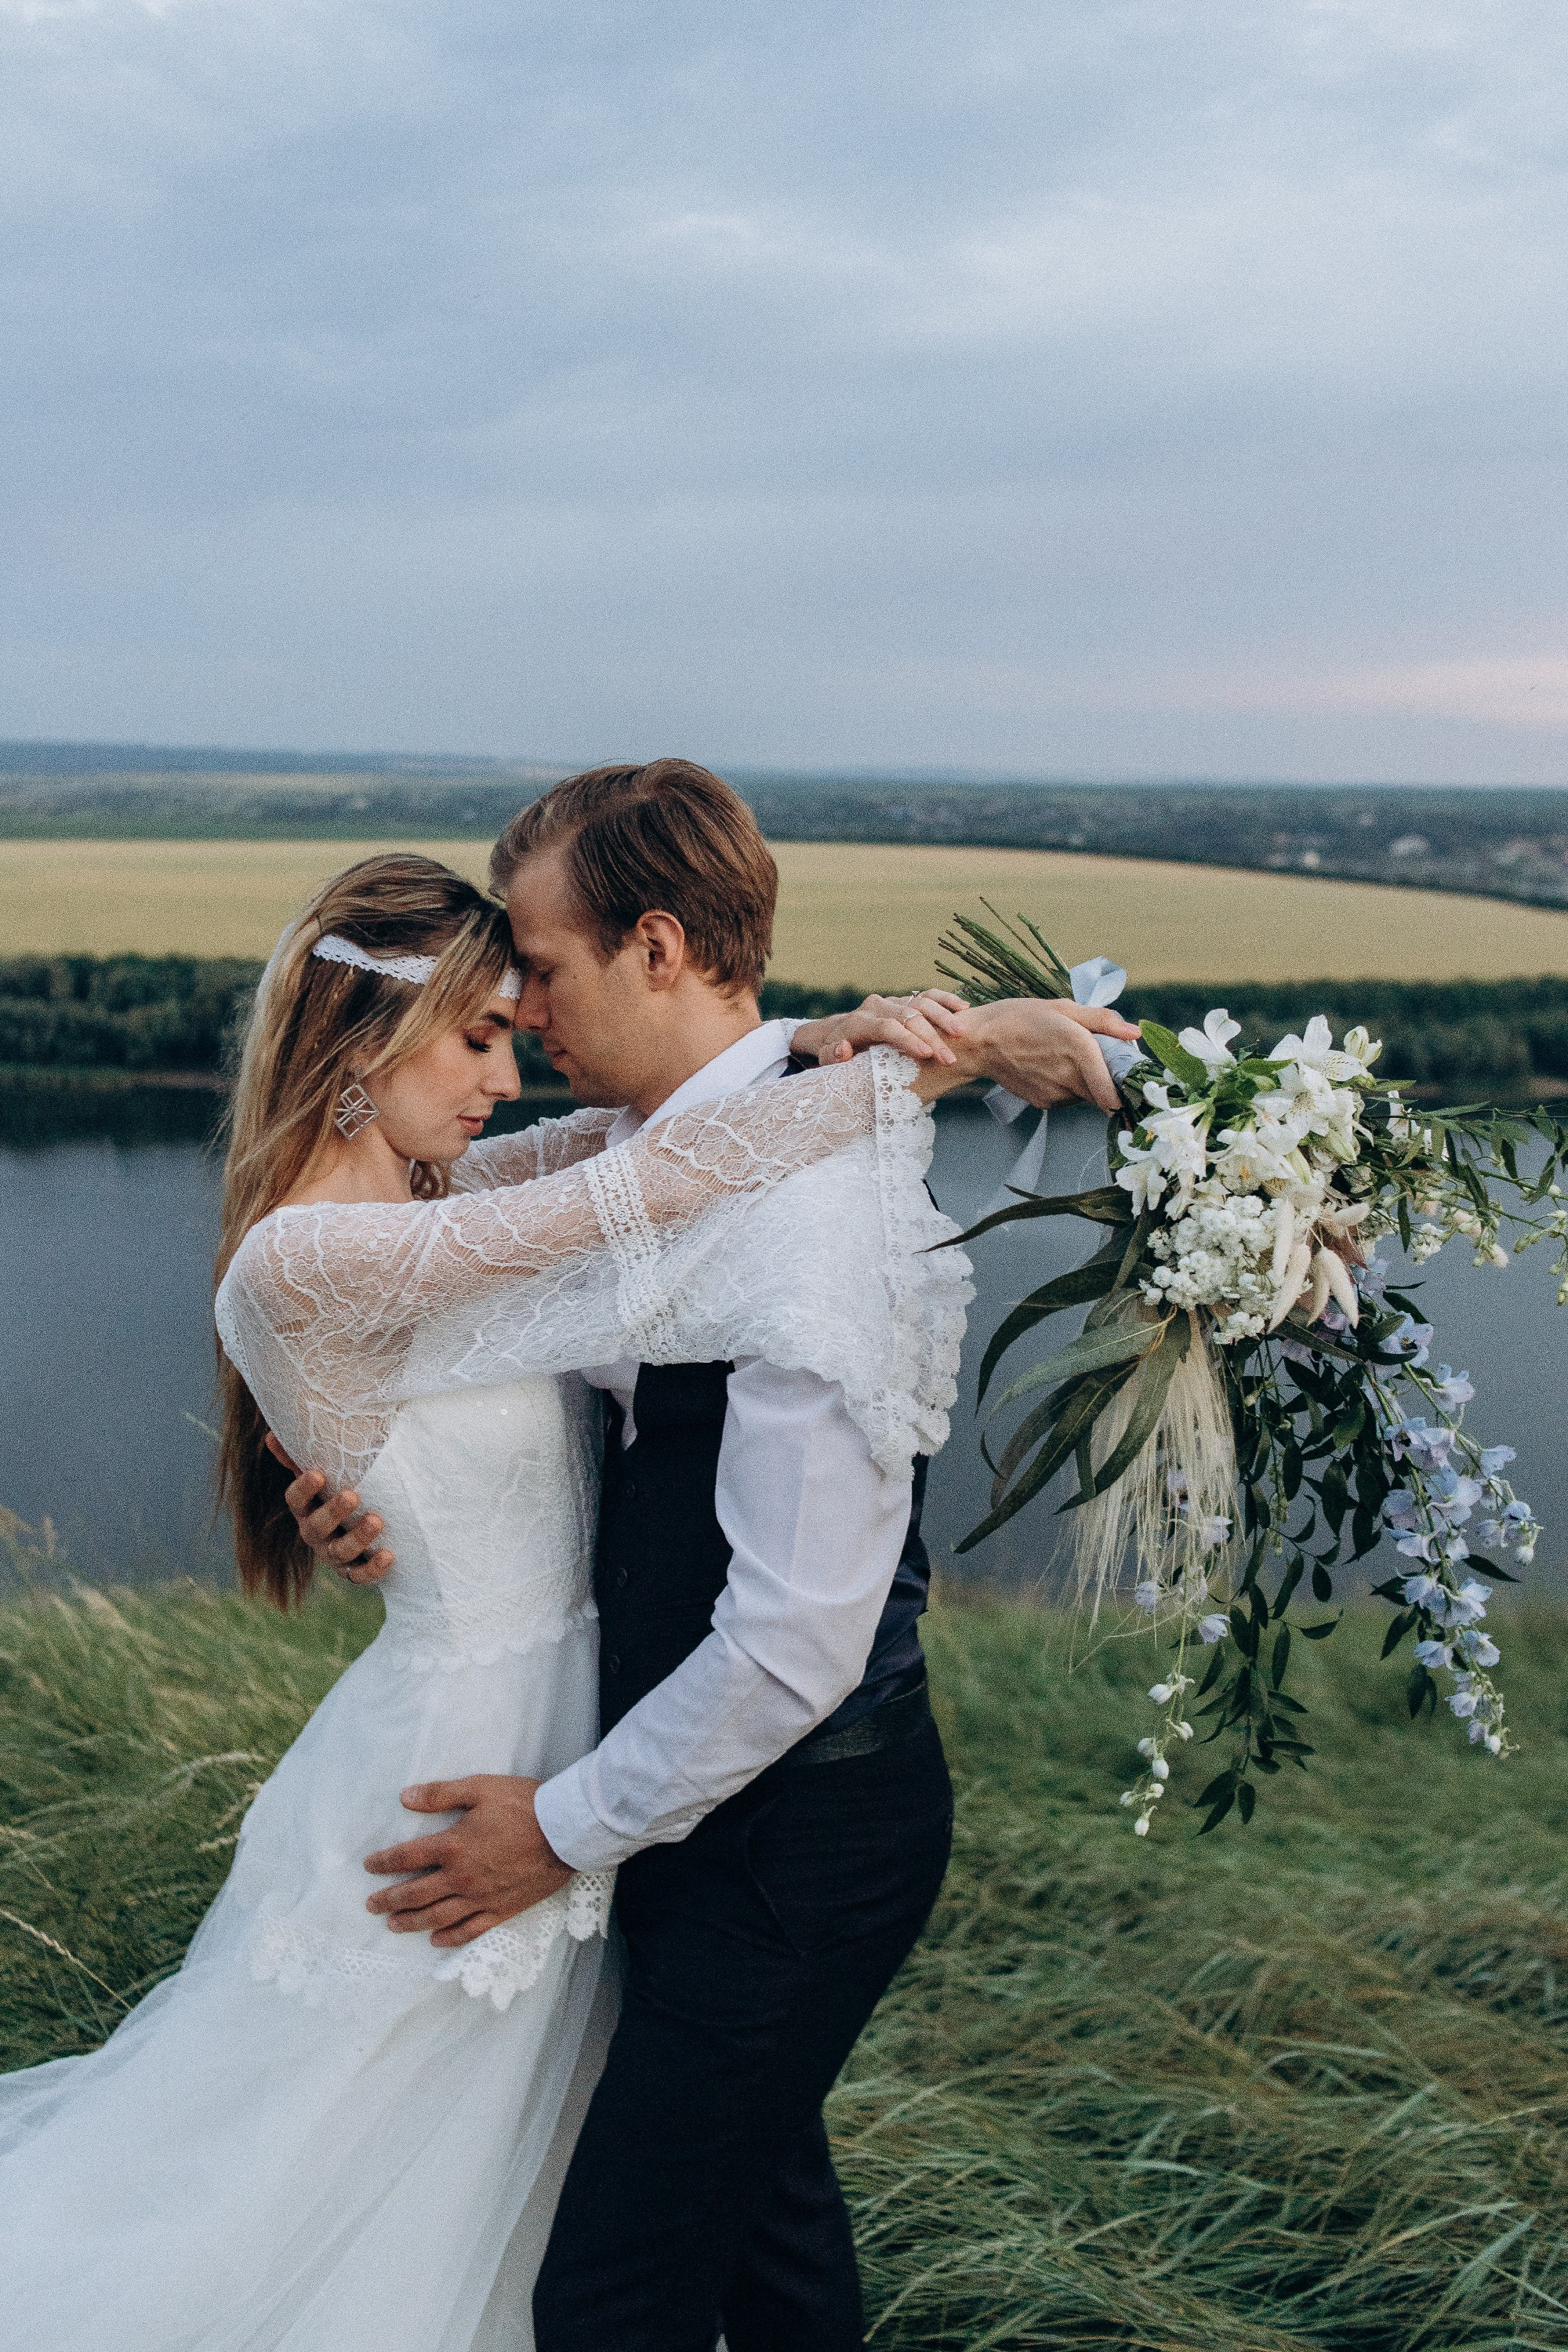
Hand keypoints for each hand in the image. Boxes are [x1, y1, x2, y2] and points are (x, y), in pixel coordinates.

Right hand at [265, 1433, 395, 1583]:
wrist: (366, 1524)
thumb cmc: (342, 1488)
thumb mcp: (326, 1472)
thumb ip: (304, 1454)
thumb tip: (271, 1434)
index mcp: (306, 1507)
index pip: (295, 1500)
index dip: (304, 1488)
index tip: (318, 1474)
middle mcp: (315, 1533)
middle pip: (315, 1528)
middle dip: (332, 1513)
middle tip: (352, 1495)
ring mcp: (333, 1554)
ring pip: (339, 1552)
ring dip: (357, 1538)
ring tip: (375, 1520)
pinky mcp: (354, 1570)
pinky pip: (360, 1576)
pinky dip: (373, 1568)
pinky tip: (388, 1555)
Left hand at [364, 1775, 572, 1945]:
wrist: (565, 1831)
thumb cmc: (524, 1804)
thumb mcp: (481, 1788)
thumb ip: (441, 1794)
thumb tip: (405, 1797)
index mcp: (454, 1846)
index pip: (407, 1858)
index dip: (384, 1862)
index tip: (369, 1866)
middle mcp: (462, 1877)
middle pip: (416, 1893)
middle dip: (390, 1900)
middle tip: (371, 1905)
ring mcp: (481, 1898)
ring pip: (438, 1916)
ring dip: (411, 1922)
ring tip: (393, 1926)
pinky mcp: (502, 1910)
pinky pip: (470, 1930)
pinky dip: (450, 1937)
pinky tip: (437, 1940)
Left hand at [791, 991, 967, 1067]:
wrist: (839, 1031)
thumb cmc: (836, 1051)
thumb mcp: (828, 1057)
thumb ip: (832, 1056)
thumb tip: (843, 1048)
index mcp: (860, 1021)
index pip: (887, 1027)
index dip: (907, 1039)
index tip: (926, 1055)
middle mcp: (878, 1005)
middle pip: (909, 1016)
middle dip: (931, 1036)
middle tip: (949, 1058)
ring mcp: (894, 1000)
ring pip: (922, 1002)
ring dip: (943, 1017)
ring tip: (961, 1034)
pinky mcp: (906, 999)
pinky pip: (929, 994)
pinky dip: (946, 999)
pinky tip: (964, 1008)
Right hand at [930, 998, 1141, 1113]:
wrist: (981, 1043)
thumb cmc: (1021, 1018)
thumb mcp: (1064, 1008)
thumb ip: (1103, 1021)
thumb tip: (1135, 1033)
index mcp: (1079, 1049)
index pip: (1115, 1091)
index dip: (1129, 1092)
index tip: (1134, 1085)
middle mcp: (1070, 1077)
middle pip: (1107, 1093)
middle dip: (1112, 1081)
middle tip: (1104, 1060)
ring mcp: (1056, 1094)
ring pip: (1089, 1095)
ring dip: (1090, 1083)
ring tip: (1070, 1059)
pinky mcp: (1045, 1103)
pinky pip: (1070, 1099)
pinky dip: (1071, 1087)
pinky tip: (1054, 1068)